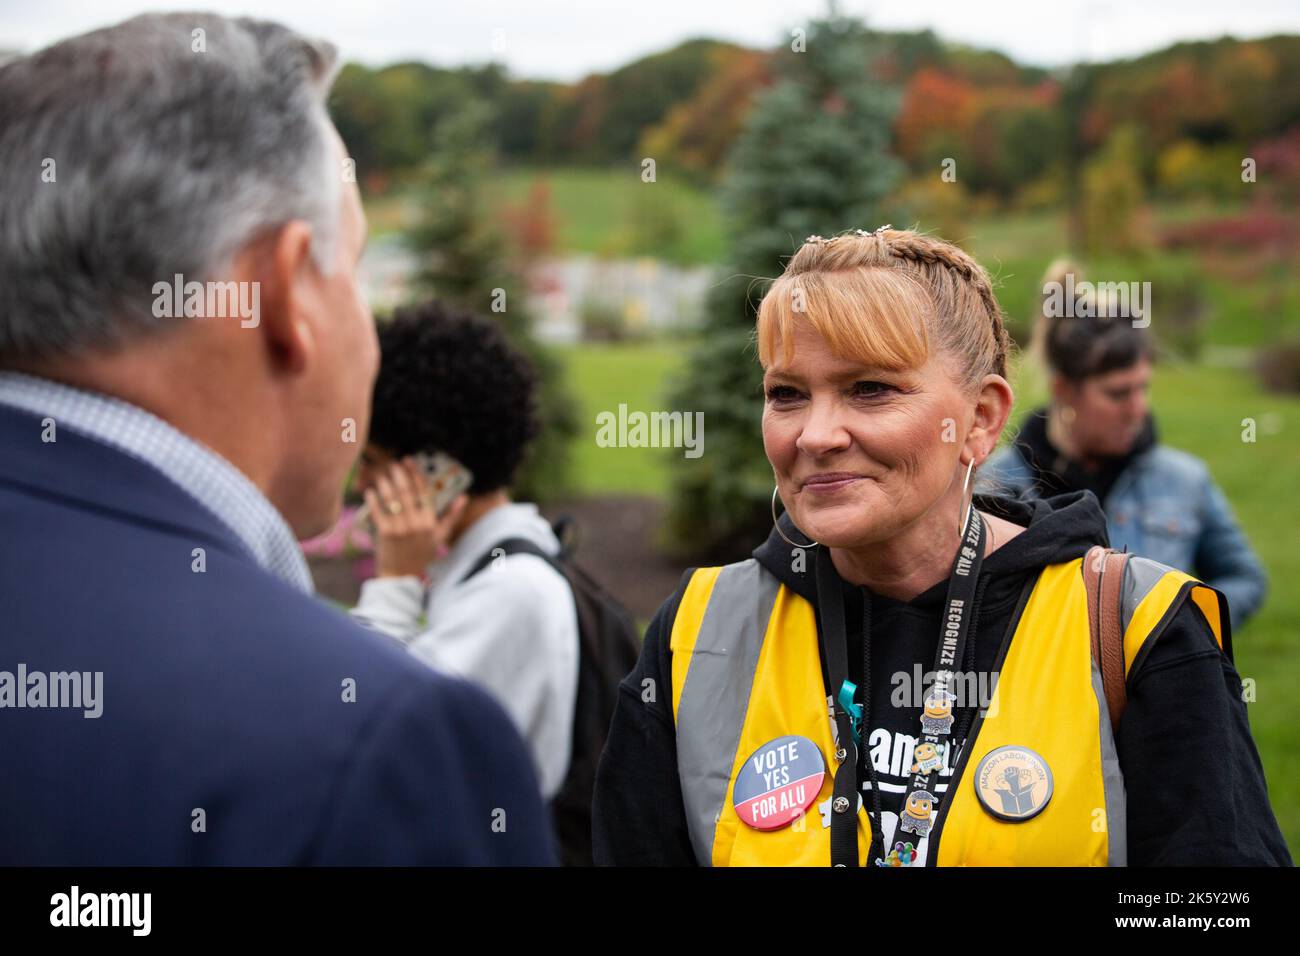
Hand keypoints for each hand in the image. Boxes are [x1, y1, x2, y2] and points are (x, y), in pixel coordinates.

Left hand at [363, 456, 468, 578]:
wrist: (402, 575)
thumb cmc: (422, 554)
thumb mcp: (440, 536)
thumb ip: (452, 516)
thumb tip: (464, 497)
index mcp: (430, 521)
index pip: (424, 491)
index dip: (416, 474)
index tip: (409, 461)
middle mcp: (417, 523)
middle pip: (407, 492)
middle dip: (398, 474)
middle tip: (392, 464)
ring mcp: (400, 528)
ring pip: (392, 499)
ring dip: (385, 484)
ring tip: (381, 475)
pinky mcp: (385, 534)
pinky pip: (378, 512)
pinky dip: (373, 500)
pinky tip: (370, 491)